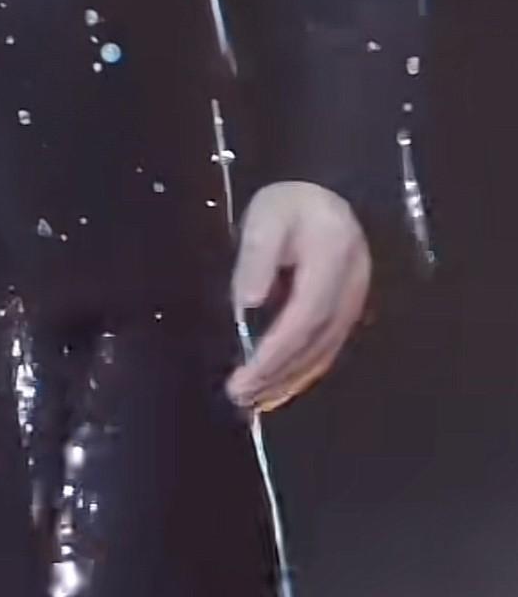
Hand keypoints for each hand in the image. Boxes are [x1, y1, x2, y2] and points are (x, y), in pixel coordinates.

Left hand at [225, 181, 372, 413]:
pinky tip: (279, 387)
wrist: (326, 195)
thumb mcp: (266, 216)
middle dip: (278, 375)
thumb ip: (258, 256)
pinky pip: (327, 349)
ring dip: (289, 381)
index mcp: (332, 257)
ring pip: (324, 352)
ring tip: (254, 402)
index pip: (305, 315)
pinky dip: (302, 373)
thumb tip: (249, 302)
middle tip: (240, 397)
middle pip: (316, 342)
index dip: (276, 351)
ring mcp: (355, 302)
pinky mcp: (349, 312)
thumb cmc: (290, 204)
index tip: (244, 375)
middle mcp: (351, 286)